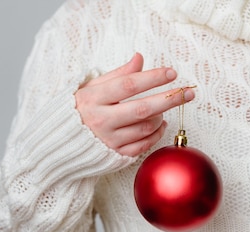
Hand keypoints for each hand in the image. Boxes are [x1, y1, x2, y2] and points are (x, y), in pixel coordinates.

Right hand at [75, 52, 194, 156]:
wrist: (60, 144)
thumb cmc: (80, 110)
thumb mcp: (92, 87)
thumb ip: (118, 74)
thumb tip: (140, 59)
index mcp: (93, 98)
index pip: (128, 85)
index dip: (152, 78)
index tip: (171, 73)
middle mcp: (101, 120)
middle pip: (143, 108)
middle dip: (169, 99)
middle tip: (189, 93)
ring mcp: (109, 140)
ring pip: (145, 127)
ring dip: (161, 116)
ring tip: (165, 108)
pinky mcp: (115, 155)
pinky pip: (144, 144)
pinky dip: (156, 134)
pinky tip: (161, 124)